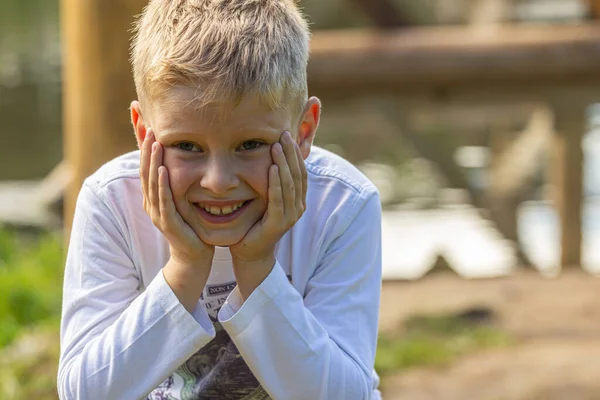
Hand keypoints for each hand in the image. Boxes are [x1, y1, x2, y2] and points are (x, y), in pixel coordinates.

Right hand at [140, 129, 214, 303]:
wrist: (195, 257)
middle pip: (144, 170)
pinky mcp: (167, 223)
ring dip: (152, 161)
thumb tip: (182, 159)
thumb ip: (181, 181)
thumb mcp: (184, 199)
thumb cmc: (191, 226)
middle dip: (145, 147)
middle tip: (147, 123)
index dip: (144, 145)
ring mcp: (157, 213)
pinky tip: (164, 169)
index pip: (146, 165)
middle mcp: (151, 203)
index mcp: (153, 196)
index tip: (145, 122)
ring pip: (151, 182)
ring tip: (154, 141)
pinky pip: (163, 200)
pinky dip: (162, 184)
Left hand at [229, 130, 306, 269]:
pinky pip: (278, 199)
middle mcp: (298, 207)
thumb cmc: (255, 223)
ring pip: (290, 184)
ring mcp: (290, 216)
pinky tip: (271, 168)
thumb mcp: (265, 198)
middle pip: (297, 174)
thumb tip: (269, 156)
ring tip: (276, 146)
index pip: (300, 171)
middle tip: (283, 134)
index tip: (286, 135)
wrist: (250, 252)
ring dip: (283, 163)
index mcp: (297, 199)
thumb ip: (272, 182)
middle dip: (290, 153)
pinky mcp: (279, 224)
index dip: (295, 153)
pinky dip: (275, 183)